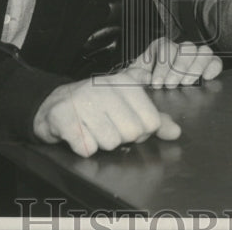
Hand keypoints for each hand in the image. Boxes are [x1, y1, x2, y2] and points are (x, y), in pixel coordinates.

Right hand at [32, 72, 180, 156]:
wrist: (55, 104)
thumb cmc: (96, 105)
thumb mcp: (127, 105)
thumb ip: (154, 118)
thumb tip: (175, 132)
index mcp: (126, 82)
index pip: (151, 122)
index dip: (141, 131)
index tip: (126, 122)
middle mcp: (106, 87)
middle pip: (132, 133)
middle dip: (121, 137)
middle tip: (107, 126)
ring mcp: (83, 100)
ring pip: (110, 143)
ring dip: (101, 143)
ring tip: (92, 129)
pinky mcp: (64, 117)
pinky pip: (86, 148)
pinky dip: (83, 147)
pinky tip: (79, 134)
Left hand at [128, 37, 222, 88]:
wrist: (149, 93)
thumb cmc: (142, 85)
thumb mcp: (133, 80)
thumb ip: (135, 77)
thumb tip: (146, 78)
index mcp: (160, 48)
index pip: (166, 47)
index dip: (162, 65)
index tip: (157, 83)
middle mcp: (179, 49)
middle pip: (187, 47)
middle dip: (179, 67)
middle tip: (171, 84)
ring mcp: (194, 57)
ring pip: (203, 51)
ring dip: (196, 67)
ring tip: (186, 83)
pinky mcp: (207, 67)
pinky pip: (215, 61)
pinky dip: (213, 68)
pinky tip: (206, 78)